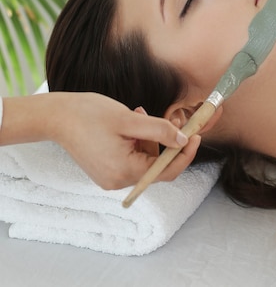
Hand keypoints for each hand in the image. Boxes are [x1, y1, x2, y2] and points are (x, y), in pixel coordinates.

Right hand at [53, 92, 200, 189]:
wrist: (57, 116)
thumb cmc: (90, 114)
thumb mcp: (130, 119)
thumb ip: (159, 130)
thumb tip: (183, 140)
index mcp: (124, 172)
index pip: (166, 171)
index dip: (184, 153)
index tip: (196, 135)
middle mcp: (117, 181)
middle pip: (155, 166)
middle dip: (164, 142)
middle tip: (167, 118)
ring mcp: (109, 178)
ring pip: (143, 160)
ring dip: (148, 139)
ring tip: (136, 115)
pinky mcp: (105, 170)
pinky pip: (130, 159)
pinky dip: (136, 142)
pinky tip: (128, 123)